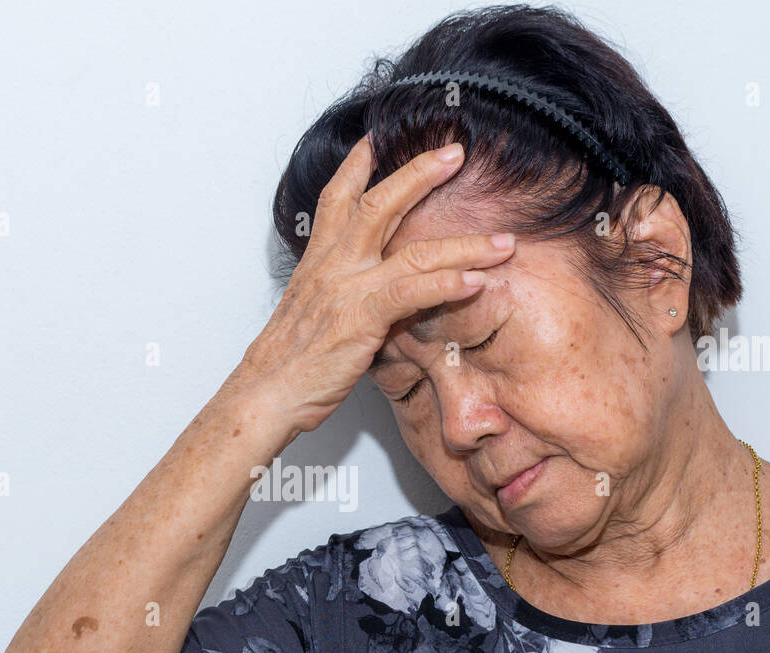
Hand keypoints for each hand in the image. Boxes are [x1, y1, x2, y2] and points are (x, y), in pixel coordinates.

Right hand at [237, 134, 515, 432]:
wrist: (266, 393)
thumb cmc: (286, 366)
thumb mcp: (313, 318)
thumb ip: (345, 297)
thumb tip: (375, 298)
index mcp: (318, 262)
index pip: (336, 200)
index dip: (354, 167)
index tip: (373, 141)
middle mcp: (333, 266)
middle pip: (380, 204)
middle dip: (420, 174)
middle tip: (454, 153)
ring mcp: (348, 290)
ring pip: (413, 250)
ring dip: (465, 245)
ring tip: (503, 242)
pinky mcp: (361, 320)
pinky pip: (411, 293)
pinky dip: (447, 285)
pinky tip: (476, 283)